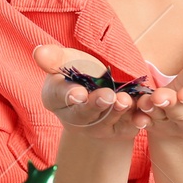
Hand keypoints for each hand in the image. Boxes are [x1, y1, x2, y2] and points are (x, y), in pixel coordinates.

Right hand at [36, 44, 151, 142]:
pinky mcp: (117, 130)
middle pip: (83, 114)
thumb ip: (53, 58)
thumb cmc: (79, 70)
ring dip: (116, 112)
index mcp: (55, 99)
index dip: (69, 95)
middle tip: (107, 96)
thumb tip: (38, 52)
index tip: (79, 93)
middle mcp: (73, 119)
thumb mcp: (66, 60)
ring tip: (125, 100)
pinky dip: (135, 123)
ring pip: (105, 123)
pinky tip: (143, 117)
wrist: (102, 85)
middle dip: (95, 105)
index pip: (59, 97)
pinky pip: (126, 128)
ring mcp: (96, 127)